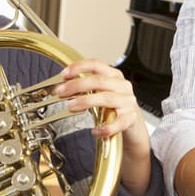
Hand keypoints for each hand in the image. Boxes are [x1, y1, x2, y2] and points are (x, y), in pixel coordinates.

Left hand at [54, 59, 150, 193]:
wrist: (132, 125)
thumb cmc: (114, 106)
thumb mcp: (102, 92)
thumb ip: (86, 88)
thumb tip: (63, 86)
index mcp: (114, 75)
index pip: (96, 65)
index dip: (79, 67)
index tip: (64, 74)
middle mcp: (122, 86)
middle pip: (98, 81)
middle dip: (76, 85)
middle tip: (61, 92)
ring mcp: (128, 102)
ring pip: (106, 98)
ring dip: (85, 101)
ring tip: (71, 106)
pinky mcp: (130, 118)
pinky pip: (117, 123)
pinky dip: (105, 128)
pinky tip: (95, 131)